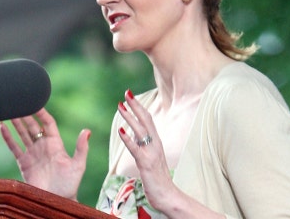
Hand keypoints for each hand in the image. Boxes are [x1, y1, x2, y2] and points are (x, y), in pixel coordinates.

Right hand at [0, 108, 90, 199]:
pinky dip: (7, 137)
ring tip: (9, 111)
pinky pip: (14, 147)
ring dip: (16, 123)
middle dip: (26, 115)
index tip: (36, 103)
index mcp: (55, 144)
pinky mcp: (23, 162)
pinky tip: (2, 127)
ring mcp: (32, 153)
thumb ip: (81, 148)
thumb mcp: (78, 165)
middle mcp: (43, 146)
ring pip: (22, 134)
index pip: (48, 123)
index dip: (42, 113)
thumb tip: (87, 131)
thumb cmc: (70, 184)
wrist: (57, 201)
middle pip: (32, 126)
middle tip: (19, 103)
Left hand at [117, 90, 175, 209]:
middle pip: (146, 120)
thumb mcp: (150, 158)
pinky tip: (120, 130)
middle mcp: (155, 144)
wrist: (168, 196)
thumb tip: (132, 134)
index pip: (148, 120)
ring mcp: (152, 153)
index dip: (139, 107)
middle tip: (126, 93)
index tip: (130, 95)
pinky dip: (128, 138)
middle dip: (136, 106)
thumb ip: (143, 145)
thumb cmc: (158, 178)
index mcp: (156, 142)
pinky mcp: (146, 163)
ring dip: (130, 117)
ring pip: (140, 131)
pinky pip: (135, 149)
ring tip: (120, 106)